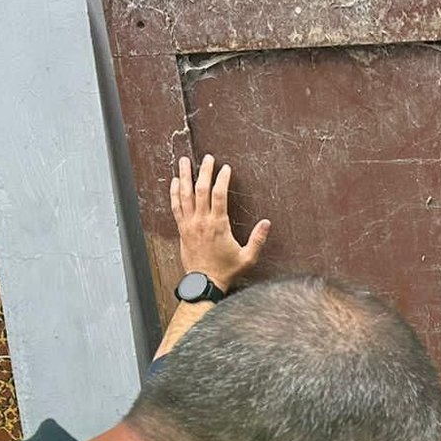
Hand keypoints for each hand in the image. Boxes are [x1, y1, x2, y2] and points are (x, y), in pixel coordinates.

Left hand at [170, 154, 269, 290]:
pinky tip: (175, 182)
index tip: (225, 169)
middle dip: (204, 171)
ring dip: (185, 176)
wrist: (204, 282)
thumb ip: (258, 239)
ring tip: (184, 161)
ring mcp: (190, 224)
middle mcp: (202, 221)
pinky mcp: (182, 229)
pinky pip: (176, 206)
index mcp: (218, 225)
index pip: (219, 195)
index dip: (222, 179)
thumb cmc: (226, 270)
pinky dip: (174, 192)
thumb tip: (266, 223)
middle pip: (201, 189)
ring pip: (185, 194)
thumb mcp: (248, 257)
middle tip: (207, 158)